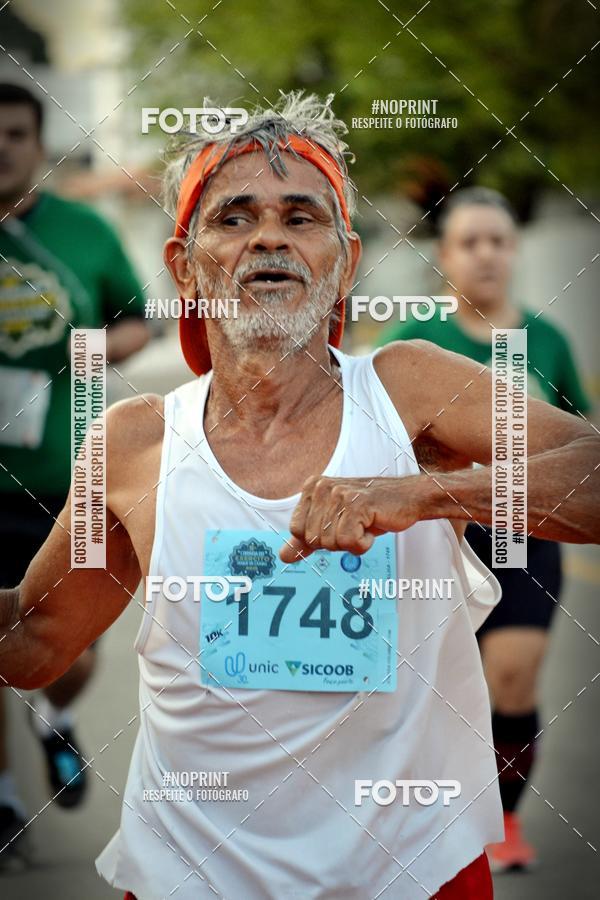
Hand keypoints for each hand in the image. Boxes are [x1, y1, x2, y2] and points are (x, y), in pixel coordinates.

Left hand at [279, 475, 422, 562]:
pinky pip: (349, 542)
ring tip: (364, 524)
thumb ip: (306, 539)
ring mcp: (339, 494)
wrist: (407, 498)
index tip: (339, 525)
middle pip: (313, 539)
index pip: (297, 530)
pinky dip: (363, 543)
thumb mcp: (334, 523)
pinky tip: (372, 526)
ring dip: (352, 542)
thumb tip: (283, 557)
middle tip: (355, 525)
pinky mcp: (357, 504)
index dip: (319, 538)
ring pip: (331, 543)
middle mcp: (321, 487)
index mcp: (312, 487)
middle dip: (336, 541)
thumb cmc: (370, 511)